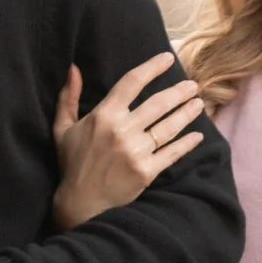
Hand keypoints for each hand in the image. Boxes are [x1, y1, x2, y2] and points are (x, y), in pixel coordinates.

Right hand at [51, 51, 207, 227]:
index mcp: (104, 115)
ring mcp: (136, 152)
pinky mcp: (147, 172)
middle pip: (158, 103)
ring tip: (198, 104)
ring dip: (187, 113)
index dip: (152, 68)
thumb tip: (73, 69)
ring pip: (169, 126)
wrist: (80, 203)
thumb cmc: (72, 163)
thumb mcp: (63, 128)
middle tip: (192, 85)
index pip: (132, 82)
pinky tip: (197, 135)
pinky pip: (172, 153)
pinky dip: (187, 143)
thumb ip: (68, 98)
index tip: (168, 59)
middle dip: (179, 92)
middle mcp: (122, 131)